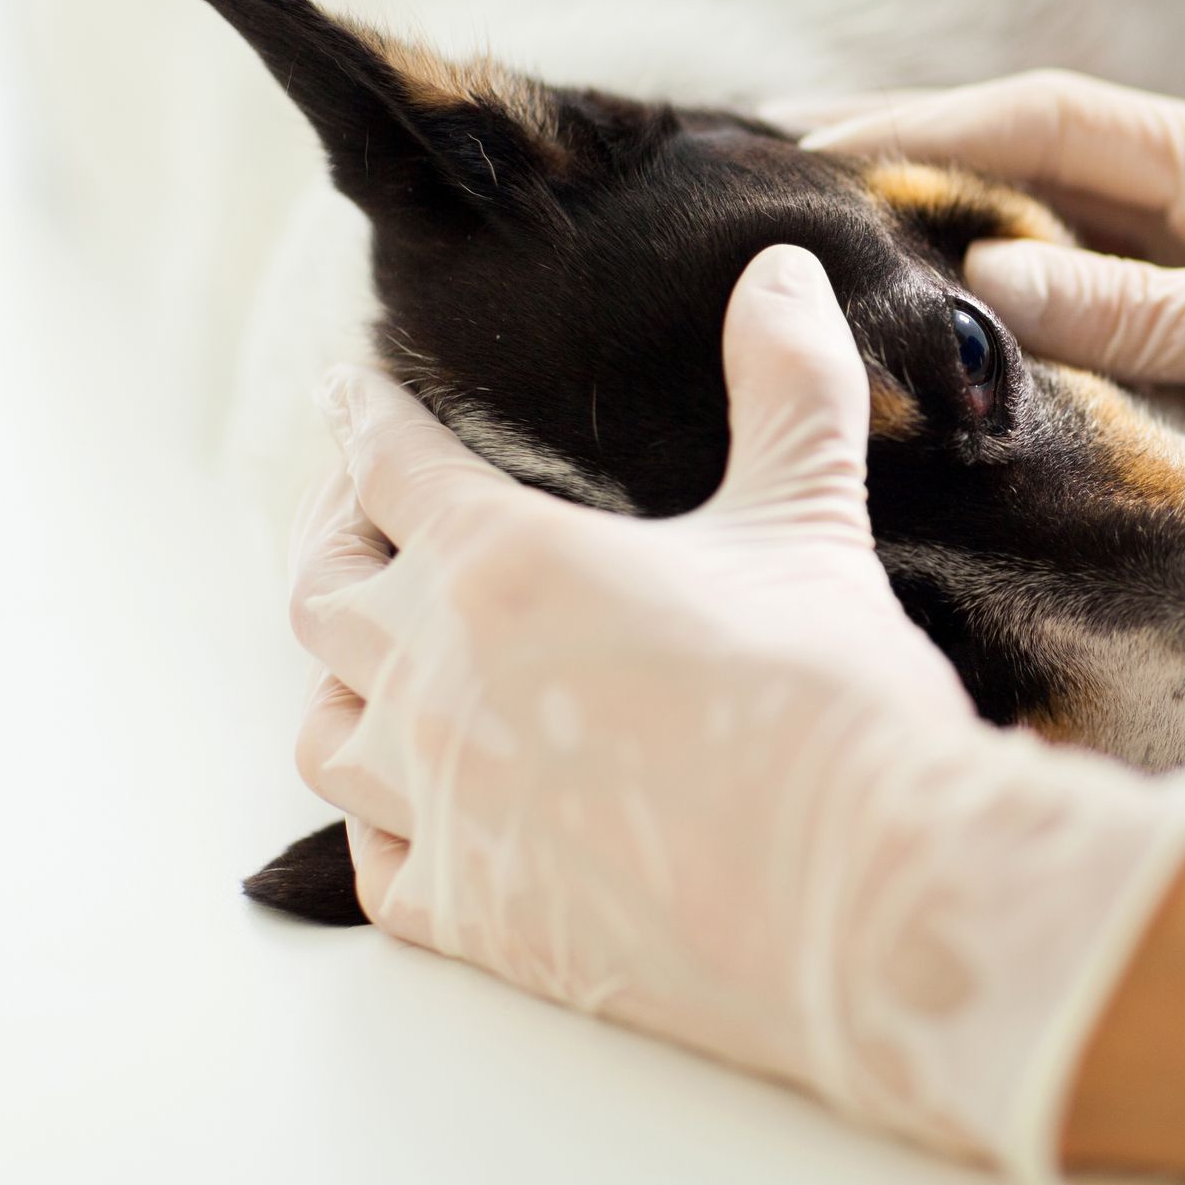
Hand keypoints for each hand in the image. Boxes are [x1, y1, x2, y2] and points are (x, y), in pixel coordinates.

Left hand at [288, 245, 1184, 1184]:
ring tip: (372, 663)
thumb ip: (785, 384)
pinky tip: (417, 813)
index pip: (389, 461)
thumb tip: (780, 269)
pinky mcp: (470, 914)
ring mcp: (440, 807)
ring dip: (341, 683)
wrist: (862, 892)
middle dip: (333, 536)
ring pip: (323, 732)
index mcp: (502, 561)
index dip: (366, 414)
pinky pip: (373, 863)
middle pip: (322, 590)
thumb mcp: (808, 515)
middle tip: (359, 514)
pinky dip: (381, 823)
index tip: (349, 389)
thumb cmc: (827, 695)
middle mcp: (438, 679)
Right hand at [805, 74, 1184, 712]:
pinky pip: (1093, 376)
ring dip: (946, 285)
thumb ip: (1161, 307)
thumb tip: (984, 276)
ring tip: (823, 305)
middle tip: (777, 217)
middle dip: (912, 189)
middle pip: (1038, 188)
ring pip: (1055, 284)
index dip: (928, 123)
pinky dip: (1011, 380)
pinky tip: (936, 406)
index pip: (1058, 120)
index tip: (806, 148)